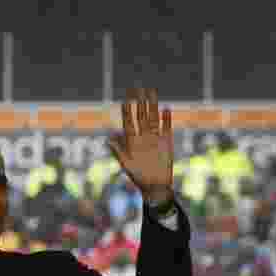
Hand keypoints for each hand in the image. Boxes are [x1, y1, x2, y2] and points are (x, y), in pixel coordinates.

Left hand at [107, 88, 174, 207]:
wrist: (156, 186)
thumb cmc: (138, 177)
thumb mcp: (126, 164)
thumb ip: (118, 151)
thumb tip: (108, 139)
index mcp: (132, 141)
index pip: (129, 122)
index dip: (127, 111)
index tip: (126, 100)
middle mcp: (143, 137)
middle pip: (141, 117)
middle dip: (140, 103)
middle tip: (139, 89)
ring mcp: (155, 138)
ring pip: (153, 119)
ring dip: (153, 107)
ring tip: (152, 94)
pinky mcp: (167, 142)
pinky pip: (166, 128)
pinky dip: (166, 119)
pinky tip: (166, 109)